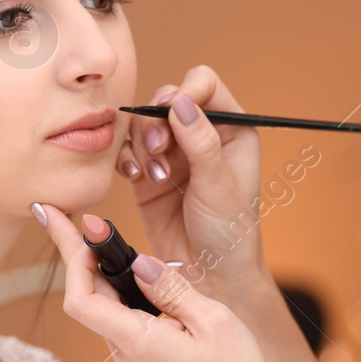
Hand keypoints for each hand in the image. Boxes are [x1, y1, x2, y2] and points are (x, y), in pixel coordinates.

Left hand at [34, 202, 283, 361]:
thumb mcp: (213, 319)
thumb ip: (171, 287)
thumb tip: (138, 262)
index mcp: (137, 342)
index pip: (81, 300)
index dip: (75, 260)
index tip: (81, 227)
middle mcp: (126, 354)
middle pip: (90, 300)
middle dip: (84, 258)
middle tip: (84, 220)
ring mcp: (133, 361)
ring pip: (107, 309)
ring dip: (107, 275)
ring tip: (109, 240)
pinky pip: (124, 322)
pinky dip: (124, 294)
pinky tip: (139, 276)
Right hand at [116, 66, 270, 302]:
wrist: (208, 276)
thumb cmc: (229, 233)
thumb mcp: (219, 185)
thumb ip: (201, 142)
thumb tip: (182, 102)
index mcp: (232, 130)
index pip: (204, 85)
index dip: (186, 92)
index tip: (173, 113)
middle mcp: (202, 136)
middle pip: (168, 99)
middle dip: (156, 120)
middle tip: (159, 149)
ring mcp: (174, 154)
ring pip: (144, 123)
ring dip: (143, 144)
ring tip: (154, 175)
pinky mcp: (149, 173)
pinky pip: (129, 150)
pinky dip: (128, 158)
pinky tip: (136, 177)